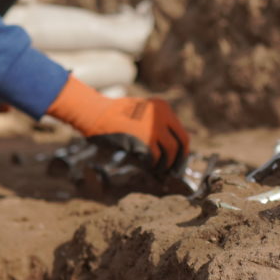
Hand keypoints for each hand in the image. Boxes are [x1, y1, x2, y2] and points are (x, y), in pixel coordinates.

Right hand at [47, 75, 188, 172]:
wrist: (96, 113)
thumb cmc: (114, 116)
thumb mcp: (141, 113)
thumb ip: (156, 126)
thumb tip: (170, 151)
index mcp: (162, 107)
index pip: (181, 132)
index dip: (182, 150)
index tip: (179, 161)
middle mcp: (162, 115)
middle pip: (181, 142)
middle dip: (179, 160)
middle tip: (174, 172)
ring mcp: (155, 127)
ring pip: (171, 151)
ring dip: (166, 164)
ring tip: (159, 170)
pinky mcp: (145, 139)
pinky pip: (156, 157)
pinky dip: (153, 165)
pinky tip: (148, 167)